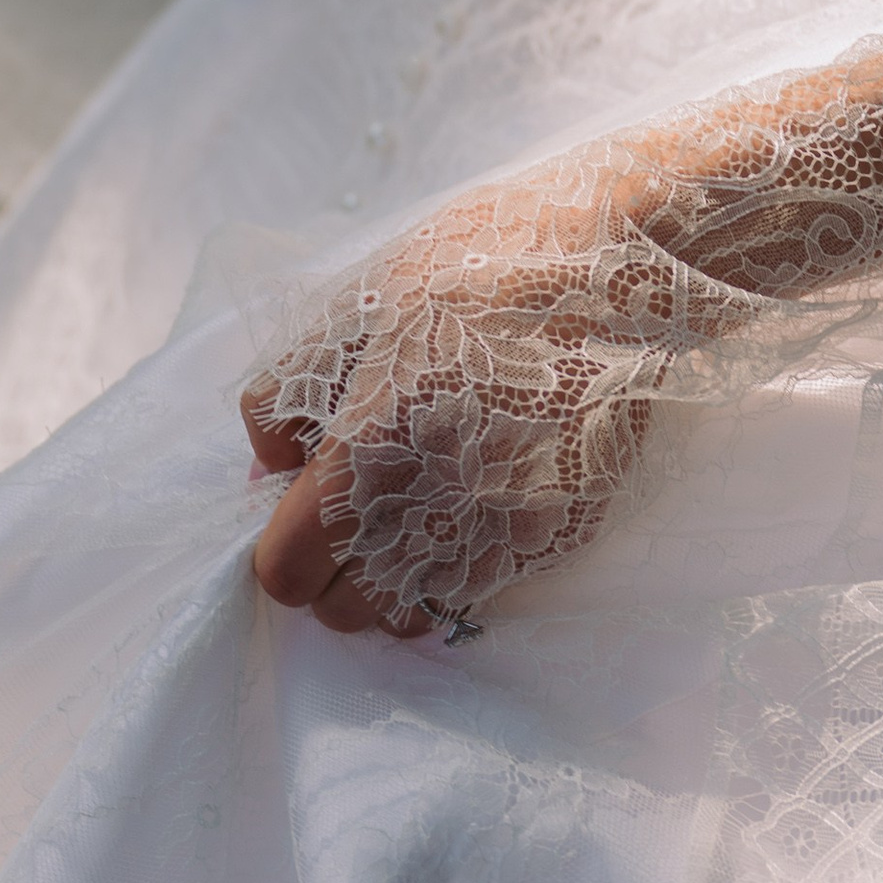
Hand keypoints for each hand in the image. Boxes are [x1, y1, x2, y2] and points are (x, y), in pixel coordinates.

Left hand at [242, 164, 680, 636]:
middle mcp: (431, 515)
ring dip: (396, 578)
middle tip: (351, 506)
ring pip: (413, 615)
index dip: (279, 547)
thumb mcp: (346, 309)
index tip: (296, 509)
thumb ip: (280, 403)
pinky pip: (482, 587)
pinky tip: (475, 491)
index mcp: (365, 455)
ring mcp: (499, 536)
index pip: (285, 574)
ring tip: (414, 504)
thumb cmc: (470, 271)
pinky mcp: (555, 539)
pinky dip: (461, 560)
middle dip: (331, 572)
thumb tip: (268, 476)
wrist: (614, 268)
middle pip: (343, 614)